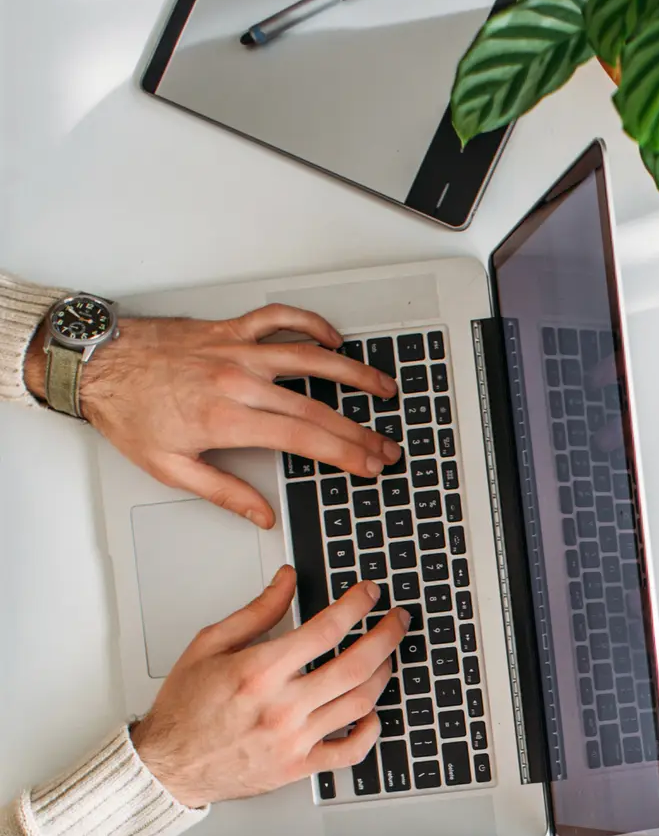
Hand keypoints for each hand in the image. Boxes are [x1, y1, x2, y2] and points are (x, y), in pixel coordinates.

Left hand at [28, 305, 400, 528]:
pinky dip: (311, 325)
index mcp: (227, 418)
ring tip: (383, 388)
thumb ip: (223, 492)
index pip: (304, 438)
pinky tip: (332, 339)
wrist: (94, 364)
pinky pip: (281, 319)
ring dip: (355, 374)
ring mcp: (237, 351)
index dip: (344, 454)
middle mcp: (239, 381)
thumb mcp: (169, 468)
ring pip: (312, 357)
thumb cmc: (127, 412)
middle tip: (386, 445)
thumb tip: (262, 515)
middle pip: (318, 407)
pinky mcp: (230, 330)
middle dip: (360, 430)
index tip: (368, 465)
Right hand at [130, 567, 409, 807]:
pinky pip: (351, 751)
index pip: (326, 629)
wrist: (166, 766)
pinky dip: (372, 730)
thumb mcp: (209, 645)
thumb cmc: (184, 708)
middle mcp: (283, 706)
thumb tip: (288, 580)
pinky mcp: (299, 766)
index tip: (370, 594)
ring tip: (387, 656)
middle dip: (387, 635)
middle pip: (357, 665)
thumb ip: (256, 611)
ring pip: (361, 703)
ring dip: (384, 674)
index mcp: (260, 671)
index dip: (357, 605)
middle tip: (397, 620)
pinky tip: (372, 712)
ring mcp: (295, 739)